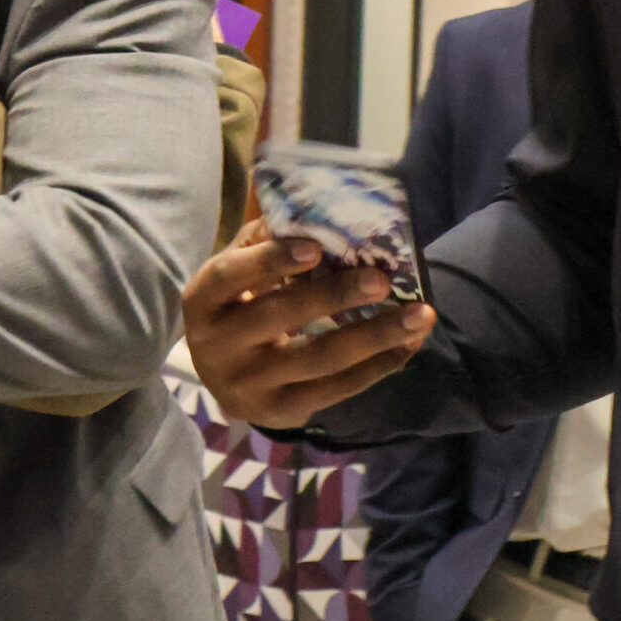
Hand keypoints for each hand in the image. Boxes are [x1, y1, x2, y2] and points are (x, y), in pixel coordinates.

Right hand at [182, 219, 434, 430]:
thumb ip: (263, 242)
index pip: (231, 275)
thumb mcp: (236, 273)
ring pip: (318, 358)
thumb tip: (314, 209)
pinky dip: (377, 366)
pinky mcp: (280, 411)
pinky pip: (336, 389)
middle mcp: (216, 345)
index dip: (271, 260)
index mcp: (202, 300)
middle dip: (334, 297)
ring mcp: (248, 384)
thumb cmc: (235, 307)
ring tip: (419, 316)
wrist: (222, 378)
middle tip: (382, 281)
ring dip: (374, 336)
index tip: (317, 248)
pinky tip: (407, 345)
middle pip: (280, 317)